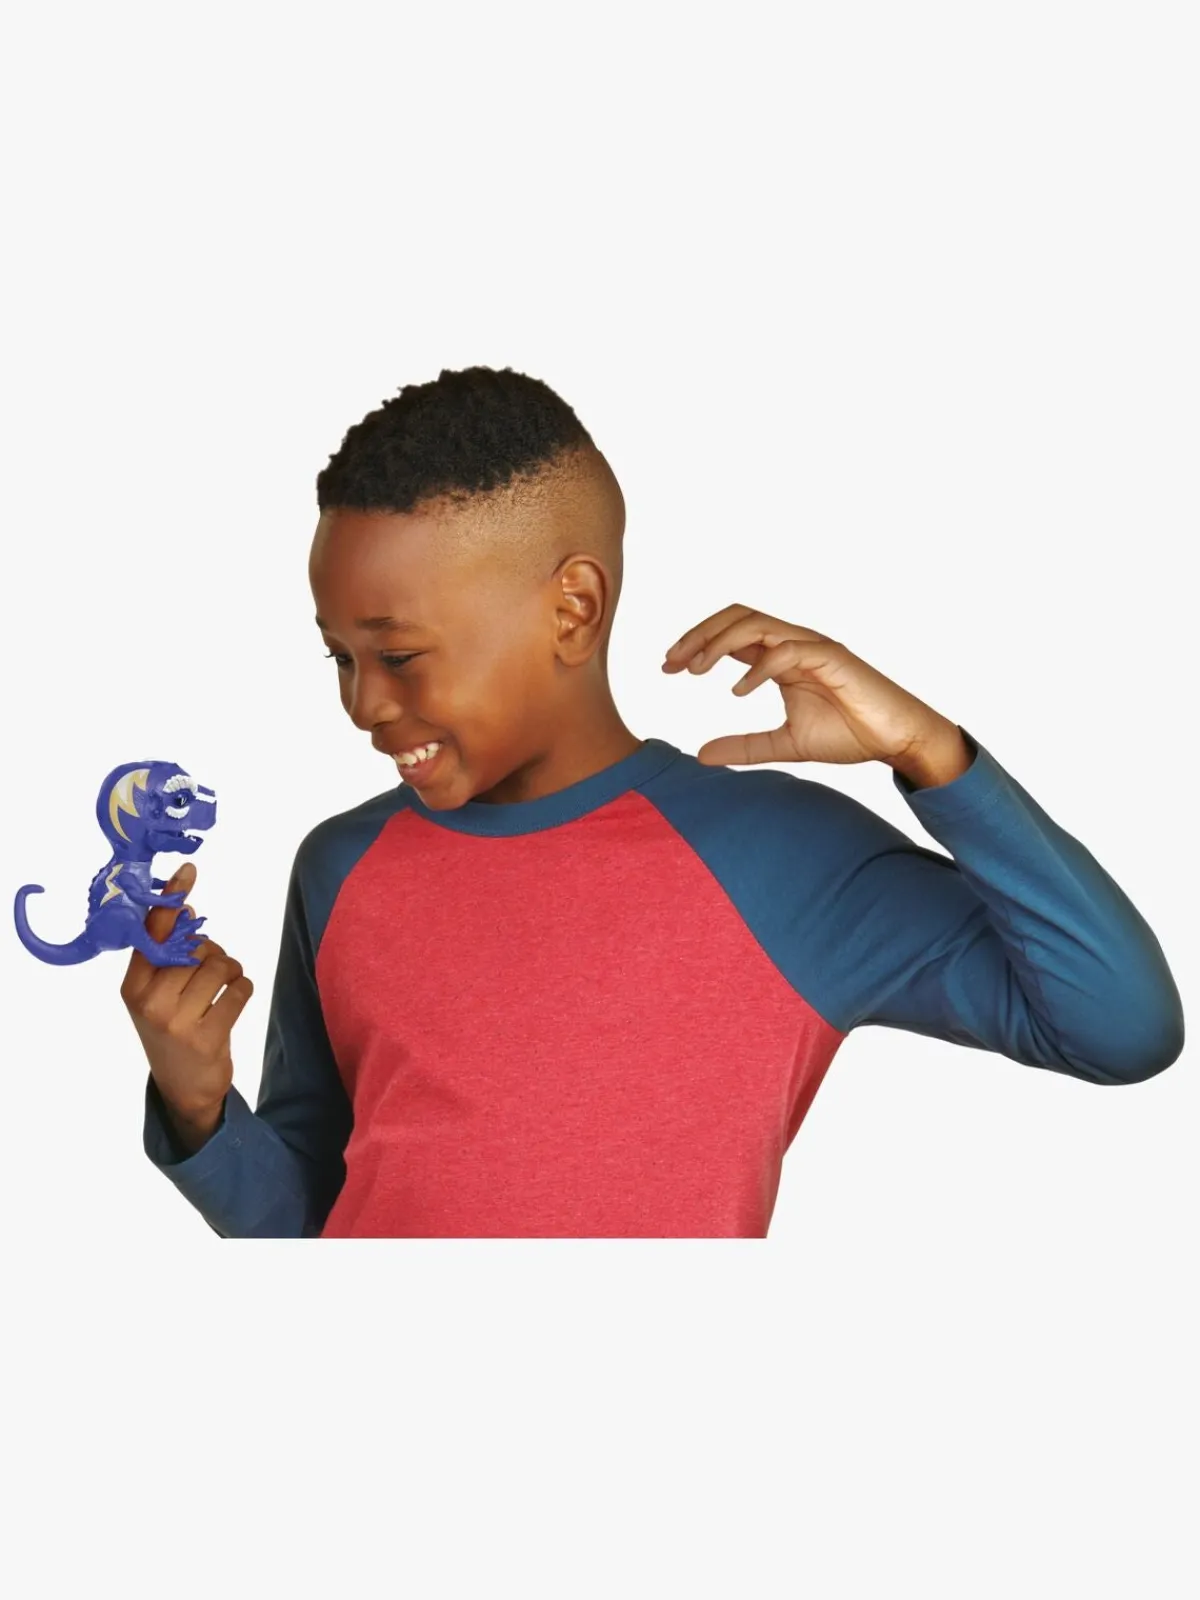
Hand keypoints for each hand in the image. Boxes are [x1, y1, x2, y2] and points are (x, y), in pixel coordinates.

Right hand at [120, 861, 253, 1136]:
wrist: (184, 1088)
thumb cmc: (174, 1030)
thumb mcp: (157, 994)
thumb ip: (166, 955)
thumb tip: (185, 908)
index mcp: (132, 987)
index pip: (151, 933)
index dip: (170, 901)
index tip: (187, 871)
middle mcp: (149, 1002)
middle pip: (195, 948)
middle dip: (212, 953)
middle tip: (210, 973)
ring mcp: (176, 1022)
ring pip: (219, 965)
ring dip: (231, 970)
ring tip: (224, 986)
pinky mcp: (206, 1037)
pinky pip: (238, 989)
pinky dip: (242, 989)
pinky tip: (232, 1002)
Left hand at [662, 603, 969, 781]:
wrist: (897, 740)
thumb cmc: (849, 735)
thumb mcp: (784, 745)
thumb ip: (744, 746)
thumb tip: (699, 755)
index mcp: (781, 658)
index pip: (731, 635)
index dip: (695, 644)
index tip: (667, 667)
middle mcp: (793, 644)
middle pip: (737, 617)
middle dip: (698, 634)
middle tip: (670, 662)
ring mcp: (813, 647)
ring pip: (757, 624)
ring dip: (720, 643)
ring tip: (695, 670)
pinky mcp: (832, 658)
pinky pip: (788, 650)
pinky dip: (759, 667)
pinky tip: (739, 691)